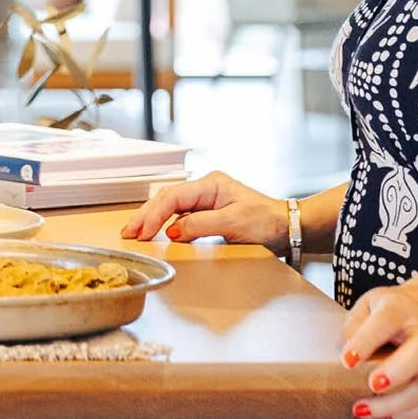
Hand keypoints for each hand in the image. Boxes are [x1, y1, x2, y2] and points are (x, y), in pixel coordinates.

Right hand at [121, 171, 287, 248]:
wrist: (288, 228)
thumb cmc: (267, 221)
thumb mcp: (233, 223)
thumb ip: (199, 225)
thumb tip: (171, 231)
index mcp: (210, 184)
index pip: (172, 197)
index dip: (154, 215)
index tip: (142, 231)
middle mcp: (206, 189)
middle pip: (166, 199)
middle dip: (146, 216)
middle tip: (128, 232)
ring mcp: (207, 201)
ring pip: (171, 207)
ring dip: (153, 220)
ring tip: (136, 233)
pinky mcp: (209, 213)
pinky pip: (180, 217)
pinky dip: (165, 225)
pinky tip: (157, 234)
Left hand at [342, 282, 417, 418]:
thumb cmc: (395, 311)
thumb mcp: (368, 304)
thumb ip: (353, 325)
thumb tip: (346, 352)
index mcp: (401, 310)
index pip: (386, 322)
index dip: (365, 342)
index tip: (347, 360)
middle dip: (395, 374)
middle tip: (371, 385)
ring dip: (394, 403)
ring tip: (364, 408)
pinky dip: (407, 414)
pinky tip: (385, 413)